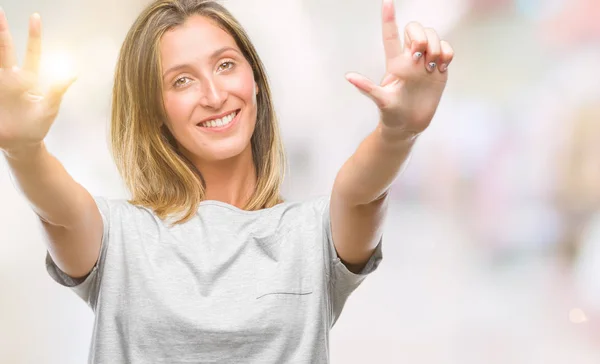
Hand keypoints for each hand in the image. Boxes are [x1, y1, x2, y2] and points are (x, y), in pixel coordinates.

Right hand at [0, 10, 74, 155]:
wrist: (22, 144)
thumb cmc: (37, 125)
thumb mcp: (50, 108)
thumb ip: (57, 91)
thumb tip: (74, 73)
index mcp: (29, 79)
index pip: (32, 53)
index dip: (34, 36)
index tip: (36, 17)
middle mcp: (11, 79)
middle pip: (5, 52)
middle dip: (2, 33)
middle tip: (0, 13)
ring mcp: (0, 87)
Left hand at [345, 0, 453, 140]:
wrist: (410, 126)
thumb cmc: (391, 114)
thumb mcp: (380, 101)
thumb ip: (367, 88)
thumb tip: (349, 77)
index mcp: (394, 62)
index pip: (391, 35)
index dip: (389, 17)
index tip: (387, 1)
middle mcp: (410, 58)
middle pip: (415, 29)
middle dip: (419, 36)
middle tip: (419, 56)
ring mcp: (426, 62)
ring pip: (432, 36)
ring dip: (434, 46)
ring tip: (430, 67)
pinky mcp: (440, 69)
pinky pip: (447, 49)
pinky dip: (446, 53)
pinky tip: (441, 66)